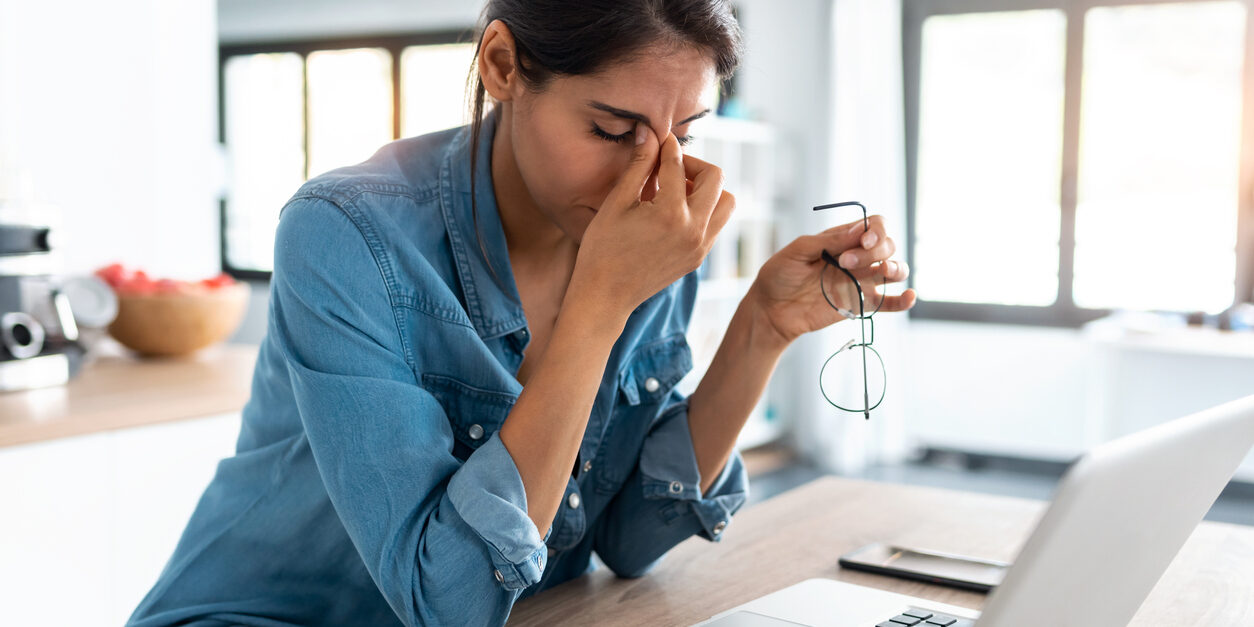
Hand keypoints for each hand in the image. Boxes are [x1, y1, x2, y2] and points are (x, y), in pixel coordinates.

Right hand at [570, 122, 735, 319]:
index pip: (678, 165)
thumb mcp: (617, 203)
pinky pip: (716, 223)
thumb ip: (638, 166)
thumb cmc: (602, 249)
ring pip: (726, 202)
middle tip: (669, 167)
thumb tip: (648, 132)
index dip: (666, 146)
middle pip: (716, 178)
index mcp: (671, 214)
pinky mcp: (699, 258)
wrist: (604, 296)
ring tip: (676, 190)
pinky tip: (675, 210)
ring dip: (707, 189)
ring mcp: (700, 247)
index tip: (658, 138)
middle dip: (694, 164)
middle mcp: (694, 230)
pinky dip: (704, 209)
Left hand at [748, 215, 916, 344]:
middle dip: (874, 250)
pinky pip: (890, 302)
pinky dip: (904, 300)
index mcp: (842, 239)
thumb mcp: (797, 251)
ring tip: (884, 271)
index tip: (862, 240)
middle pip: (887, 245)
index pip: (874, 226)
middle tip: (845, 262)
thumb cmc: (779, 276)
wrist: (771, 310)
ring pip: (895, 269)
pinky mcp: (861, 304)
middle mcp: (857, 257)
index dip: (876, 230)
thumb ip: (828, 241)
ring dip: (896, 267)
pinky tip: (909, 296)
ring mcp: (861, 281)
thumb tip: (859, 231)